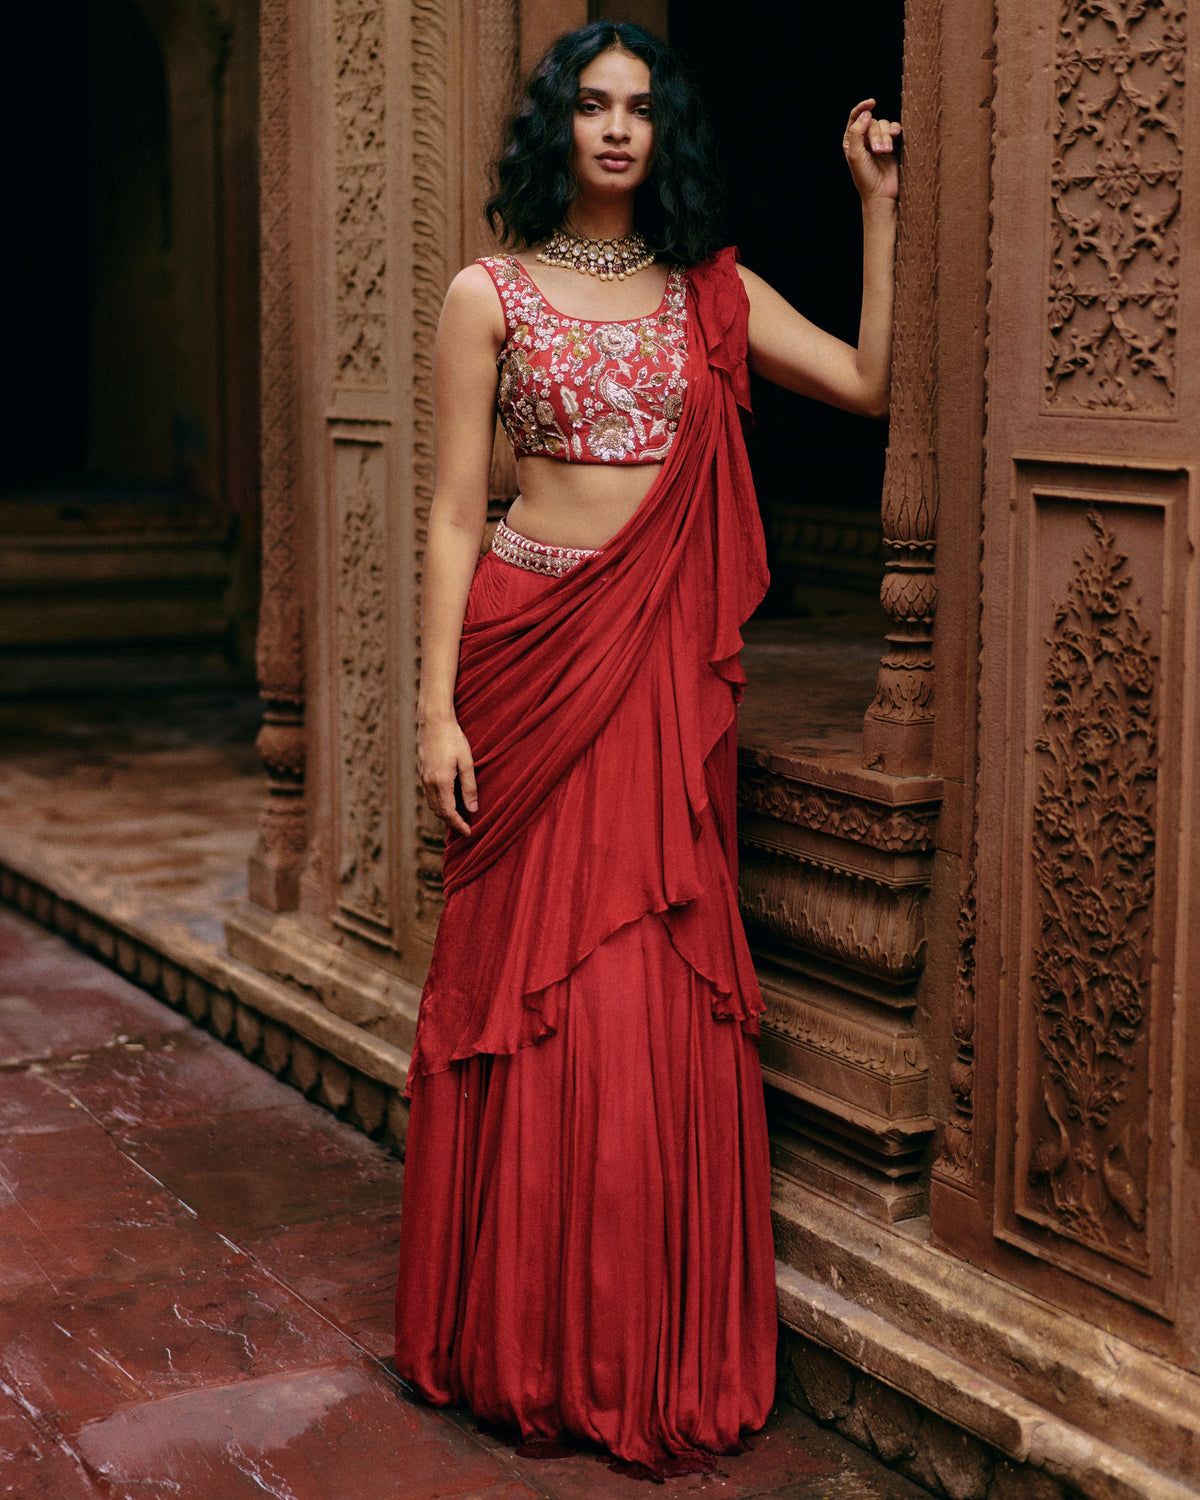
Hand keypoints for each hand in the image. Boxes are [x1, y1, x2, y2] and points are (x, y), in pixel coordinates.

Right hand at [418, 713, 476, 835]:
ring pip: (432, 803)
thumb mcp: (467, 762)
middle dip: (451, 822)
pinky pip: (428, 794)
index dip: (459, 825)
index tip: (469, 832)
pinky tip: (447, 800)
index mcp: (441, 782)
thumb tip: (473, 809)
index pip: (449, 812)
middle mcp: (429, 782)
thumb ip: (469, 787)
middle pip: (438, 811)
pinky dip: (438, 803)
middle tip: (465, 828)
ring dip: (444, 813)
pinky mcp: (422, 771)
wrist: (434, 721)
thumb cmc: (453, 738)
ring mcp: (423, 777)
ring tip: (458, 817)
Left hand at [843, 98, 900, 205]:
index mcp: (852, 140)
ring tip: (886, 152)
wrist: (881, 193)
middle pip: (872, 122)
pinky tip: (896, 137)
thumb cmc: (865, 177)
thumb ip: (857, 132)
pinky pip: (896, 129)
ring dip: (886, 136)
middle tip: (878, 151)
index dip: (862, 107)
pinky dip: (896, 131)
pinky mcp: (894, 144)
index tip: (872, 103)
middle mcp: (865, 138)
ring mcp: (880, 140)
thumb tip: (866, 113)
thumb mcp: (855, 155)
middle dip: (877, 134)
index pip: (856, 117)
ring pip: (885, 125)